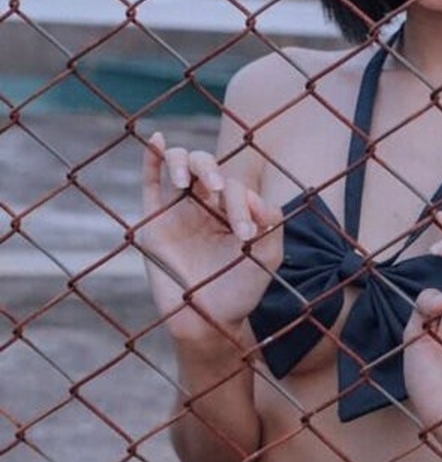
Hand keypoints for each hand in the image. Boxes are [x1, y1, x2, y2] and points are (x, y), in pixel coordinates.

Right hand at [137, 133, 283, 342]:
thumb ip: (272, 224)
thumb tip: (252, 195)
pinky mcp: (153, 222)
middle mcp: (205, 205)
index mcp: (232, 210)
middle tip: (218, 190)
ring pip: (177, 165)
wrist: (208, 321)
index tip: (244, 233)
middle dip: (212, 169)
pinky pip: (149, 185)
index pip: (235, 186)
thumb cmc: (240, 292)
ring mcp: (177, 211)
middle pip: (205, 165)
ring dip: (184, 162)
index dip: (241, 201)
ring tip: (188, 180)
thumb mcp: (268, 258)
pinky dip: (151, 158)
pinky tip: (156, 139)